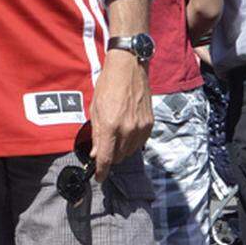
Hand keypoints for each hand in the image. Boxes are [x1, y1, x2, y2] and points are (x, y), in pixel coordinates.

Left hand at [89, 52, 152, 182]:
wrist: (129, 67)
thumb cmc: (108, 84)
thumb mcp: (95, 108)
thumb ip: (96, 134)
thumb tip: (96, 153)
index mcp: (111, 125)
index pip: (106, 158)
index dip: (101, 171)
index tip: (99, 177)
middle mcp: (127, 129)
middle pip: (118, 157)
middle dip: (109, 156)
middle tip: (103, 147)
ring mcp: (141, 127)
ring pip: (129, 152)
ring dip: (121, 150)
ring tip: (115, 135)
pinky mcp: (149, 124)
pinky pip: (139, 143)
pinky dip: (131, 142)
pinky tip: (126, 130)